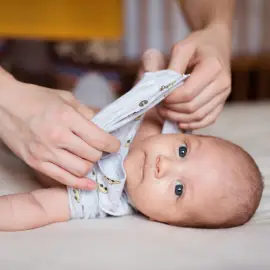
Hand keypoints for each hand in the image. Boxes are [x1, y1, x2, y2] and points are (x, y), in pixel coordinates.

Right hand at [0, 79, 119, 189]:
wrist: (5, 105)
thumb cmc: (37, 99)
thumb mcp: (66, 98)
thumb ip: (86, 113)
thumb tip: (104, 127)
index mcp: (67, 118)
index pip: (99, 139)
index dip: (112, 145)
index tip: (115, 145)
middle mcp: (57, 137)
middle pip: (93, 156)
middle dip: (101, 154)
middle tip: (101, 150)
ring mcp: (45, 152)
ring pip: (81, 169)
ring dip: (91, 166)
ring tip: (90, 159)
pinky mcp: (36, 163)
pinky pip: (63, 179)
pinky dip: (79, 183)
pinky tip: (89, 184)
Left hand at [142, 24, 231, 128]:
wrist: (217, 44)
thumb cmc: (198, 44)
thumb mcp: (183, 47)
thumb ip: (173, 66)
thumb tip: (164, 87)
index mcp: (213, 67)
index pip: (187, 93)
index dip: (170, 99)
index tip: (159, 97)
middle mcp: (222, 83)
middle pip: (192, 107)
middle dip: (172, 110)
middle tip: (159, 106)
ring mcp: (224, 94)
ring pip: (199, 116)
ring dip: (179, 118)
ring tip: (165, 112)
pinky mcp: (222, 102)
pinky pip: (208, 119)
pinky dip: (193, 124)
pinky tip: (179, 122)